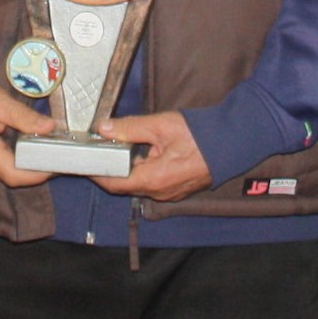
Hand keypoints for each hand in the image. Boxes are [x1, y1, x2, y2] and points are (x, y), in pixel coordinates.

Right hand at [0, 78, 54, 187]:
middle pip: (14, 177)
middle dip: (37, 169)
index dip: (39, 174)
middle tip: (58, 155)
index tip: (57, 163)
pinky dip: (17, 162)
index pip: (15, 175)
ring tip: (46, 150)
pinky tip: (29, 149)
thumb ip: (25, 117)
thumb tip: (50, 128)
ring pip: (7, 174)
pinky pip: (0, 168)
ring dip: (27, 166)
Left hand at [95, 111, 212, 203]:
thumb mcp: (161, 126)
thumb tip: (105, 129)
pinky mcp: (177, 189)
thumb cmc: (200, 135)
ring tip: (119, 148)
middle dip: (110, 169)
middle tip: (100, 150)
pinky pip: (152, 183)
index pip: (113, 183)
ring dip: (127, 170)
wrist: (232, 143)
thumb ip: (130, 128)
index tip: (85, 161)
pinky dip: (142, 171)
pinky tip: (142, 154)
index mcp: (153, 179)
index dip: (96, 173)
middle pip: (124, 185)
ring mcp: (169, 193)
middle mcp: (159, 192)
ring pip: (138, 184)